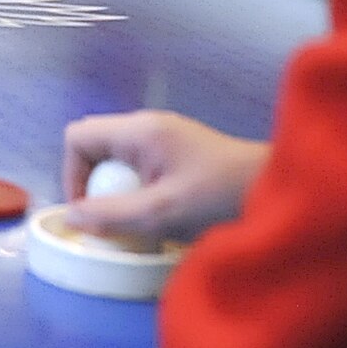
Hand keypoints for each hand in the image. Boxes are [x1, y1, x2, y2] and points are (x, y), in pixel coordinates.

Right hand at [62, 110, 267, 244]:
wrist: (276, 189)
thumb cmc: (221, 195)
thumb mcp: (162, 211)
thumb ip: (112, 214)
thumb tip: (70, 217)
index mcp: (140, 130)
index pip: (79, 136)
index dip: (72, 174)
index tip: (89, 210)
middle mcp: (147, 126)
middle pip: (95, 147)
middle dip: (94, 185)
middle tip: (112, 220)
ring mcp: (164, 137)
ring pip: (116, 160)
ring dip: (117, 191)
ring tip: (136, 221)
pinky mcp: (177, 152)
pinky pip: (138, 167)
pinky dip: (137, 191)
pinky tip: (158, 215)